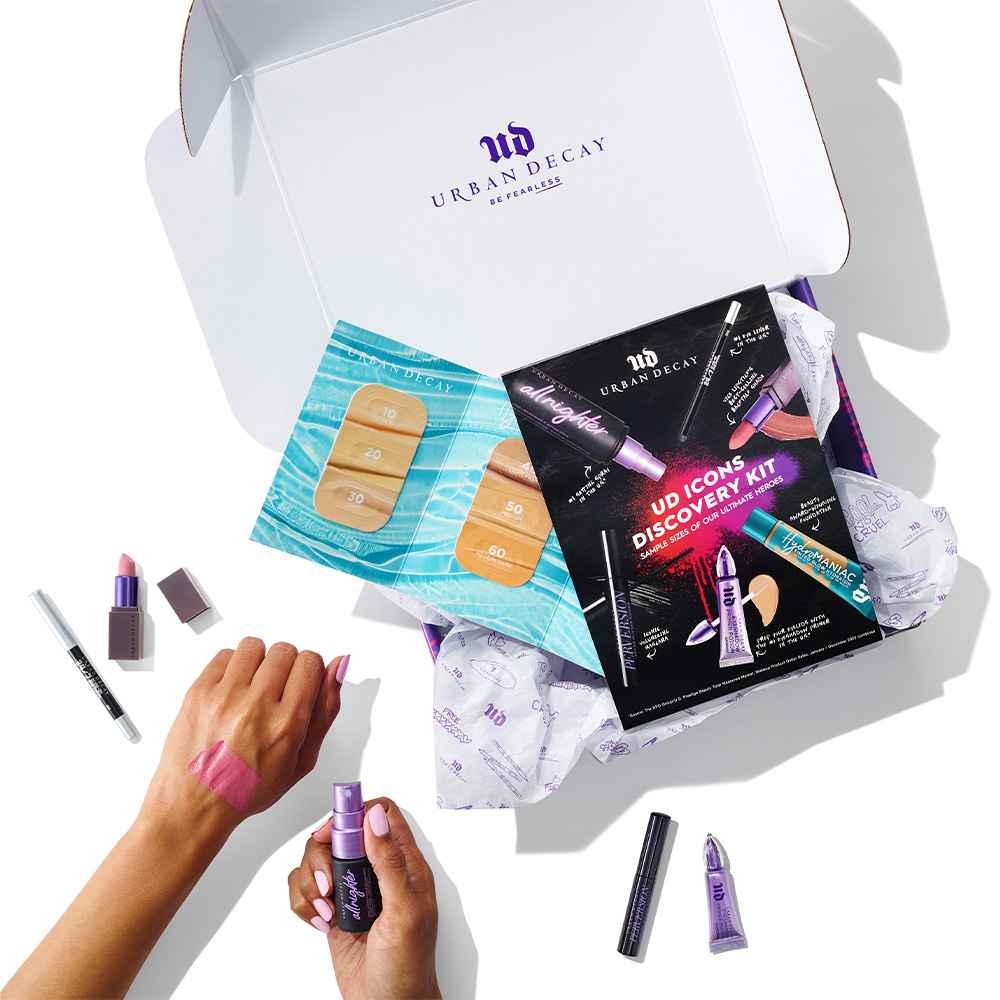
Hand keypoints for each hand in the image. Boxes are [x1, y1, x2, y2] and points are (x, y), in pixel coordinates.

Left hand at [139, 638, 346, 842]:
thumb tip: (338, 666)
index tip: (300, 685)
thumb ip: (326, 710)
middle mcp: (256, 706)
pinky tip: (232, 692)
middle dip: (286, 667)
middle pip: (285, 651)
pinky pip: (224, 655)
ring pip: (255, 646)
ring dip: (259, 662)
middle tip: (275, 692)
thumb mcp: (302, 761)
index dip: (309, 672)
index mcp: (287, 724)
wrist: (192, 805)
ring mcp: (224, 697)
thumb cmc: (247, 789)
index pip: (310, 662)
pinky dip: (232, 668)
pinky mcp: (198, 692)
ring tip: (252, 689)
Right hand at [288, 798, 440, 999]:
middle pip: (338, 833)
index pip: (381, 814)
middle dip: (323, 856)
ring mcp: (353, 889)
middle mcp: (377, 870)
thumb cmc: (408, 965)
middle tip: (329, 886)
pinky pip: (305, 889)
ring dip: (310, 883)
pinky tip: (318, 921)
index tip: (332, 834)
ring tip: (325, 910)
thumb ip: (390, 862)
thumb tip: (375, 817)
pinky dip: (303, 901)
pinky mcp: (333, 909)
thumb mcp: (405, 911)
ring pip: (317, 859)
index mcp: (404, 863)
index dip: (355, 814)